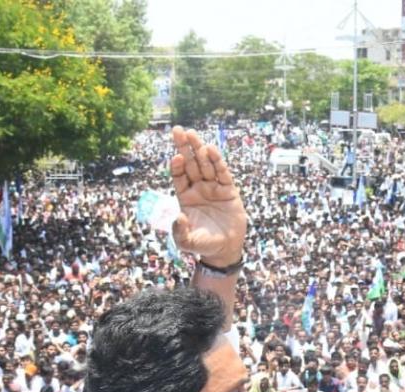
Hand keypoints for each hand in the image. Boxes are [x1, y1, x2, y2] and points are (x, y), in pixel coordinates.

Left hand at [170, 127, 247, 267]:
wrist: (225, 248)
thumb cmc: (203, 244)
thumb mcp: (187, 241)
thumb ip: (180, 232)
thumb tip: (178, 217)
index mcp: (185, 196)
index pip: (179, 176)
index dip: (177, 166)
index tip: (176, 157)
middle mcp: (198, 188)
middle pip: (190, 164)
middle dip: (184, 147)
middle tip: (178, 130)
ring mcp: (213, 188)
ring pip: (205, 165)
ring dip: (199, 149)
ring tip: (193, 134)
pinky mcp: (228, 190)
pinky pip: (222, 173)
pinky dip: (217, 161)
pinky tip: (211, 149)